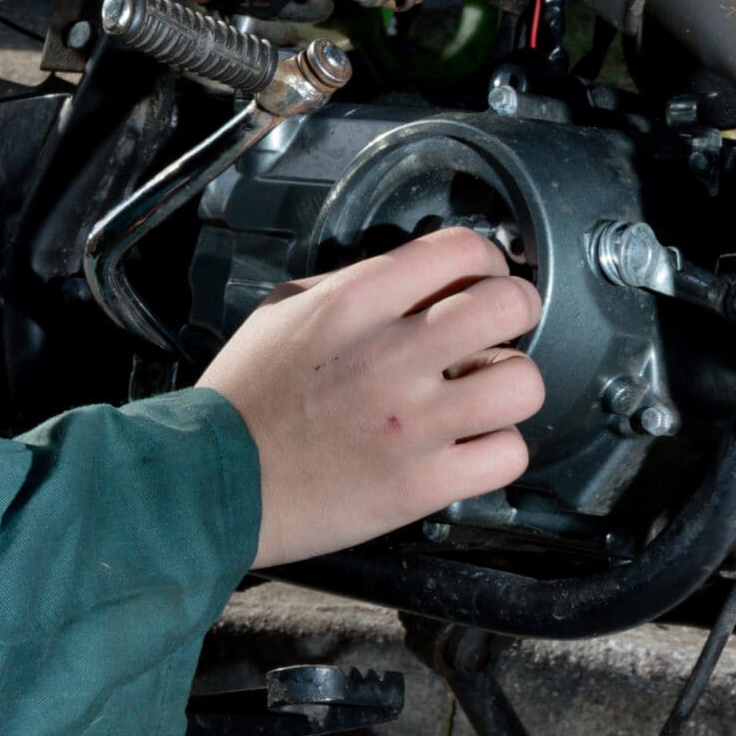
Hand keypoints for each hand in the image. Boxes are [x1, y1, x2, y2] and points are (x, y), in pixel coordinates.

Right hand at [198, 226, 544, 569]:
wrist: (212, 481)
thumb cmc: (247, 394)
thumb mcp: (286, 309)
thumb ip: (356, 286)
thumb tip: (421, 278)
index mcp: (355, 303)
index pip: (462, 250)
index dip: (488, 262)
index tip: (482, 281)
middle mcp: (390, 356)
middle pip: (509, 306)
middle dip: (516, 312)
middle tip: (497, 332)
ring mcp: (411, 425)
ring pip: (522, 384)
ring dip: (509, 387)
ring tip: (482, 396)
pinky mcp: (421, 486)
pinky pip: (507, 456)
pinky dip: (496, 451)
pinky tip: (468, 445)